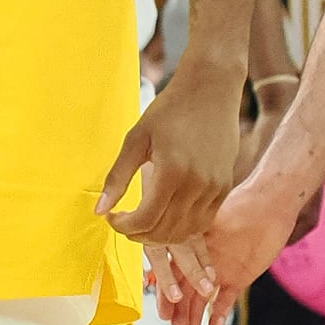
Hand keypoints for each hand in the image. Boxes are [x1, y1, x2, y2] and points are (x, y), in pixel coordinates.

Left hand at [99, 59, 240, 245]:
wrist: (211, 89)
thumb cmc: (170, 110)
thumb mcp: (136, 138)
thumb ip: (118, 177)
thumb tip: (99, 210)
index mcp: (173, 172)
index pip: (146, 219)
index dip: (124, 226)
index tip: (111, 217)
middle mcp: (198, 185)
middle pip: (165, 231)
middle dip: (139, 234)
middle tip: (124, 223)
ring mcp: (215, 188)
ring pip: (185, 232)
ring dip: (160, 235)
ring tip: (143, 223)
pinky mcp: (225, 187)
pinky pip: (203, 222)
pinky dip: (182, 228)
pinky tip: (166, 216)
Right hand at [154, 164, 309, 324]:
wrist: (270, 207)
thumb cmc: (240, 206)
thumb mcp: (210, 219)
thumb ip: (188, 234)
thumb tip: (162, 242)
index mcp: (189, 246)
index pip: (172, 273)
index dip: (166, 292)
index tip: (162, 309)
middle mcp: (200, 261)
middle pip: (185, 291)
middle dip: (179, 312)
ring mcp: (218, 272)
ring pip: (202, 300)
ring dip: (195, 319)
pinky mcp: (237, 279)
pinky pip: (225, 301)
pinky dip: (219, 316)